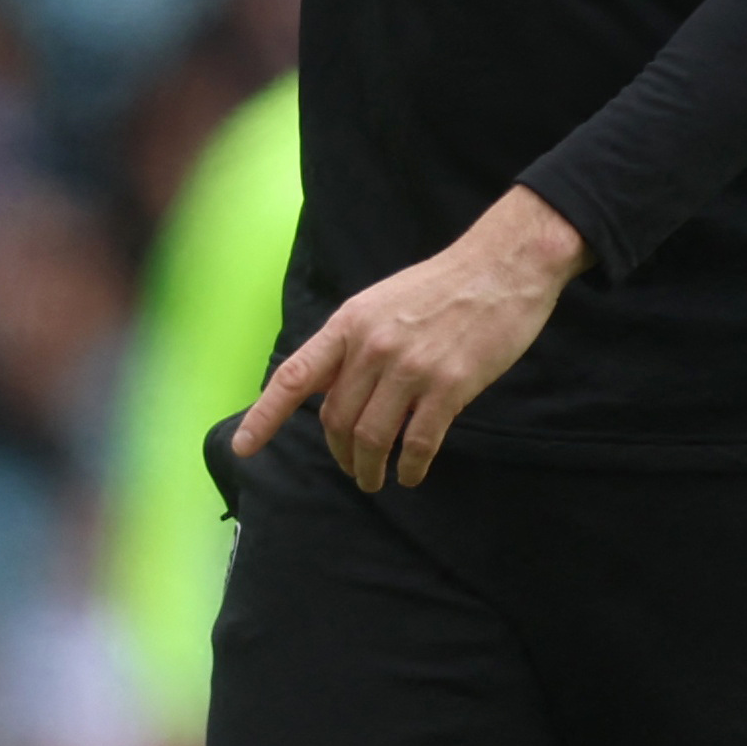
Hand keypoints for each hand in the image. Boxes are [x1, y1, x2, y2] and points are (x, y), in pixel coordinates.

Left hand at [233, 188, 588, 491]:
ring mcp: (410, 368)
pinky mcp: (449, 386)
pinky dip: (410, 467)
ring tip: (376, 479)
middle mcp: (372, 346)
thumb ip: (354, 344)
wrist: (502, 266)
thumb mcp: (381, 303)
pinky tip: (411, 474)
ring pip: (371, 438)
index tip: (244, 448)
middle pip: (336, 419)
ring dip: (369, 468)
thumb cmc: (442, 285)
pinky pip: (418, 442)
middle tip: (352, 469)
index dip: (264, 416)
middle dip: (339, 454)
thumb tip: (331, 389)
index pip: (294, 377)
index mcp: (349, 323)